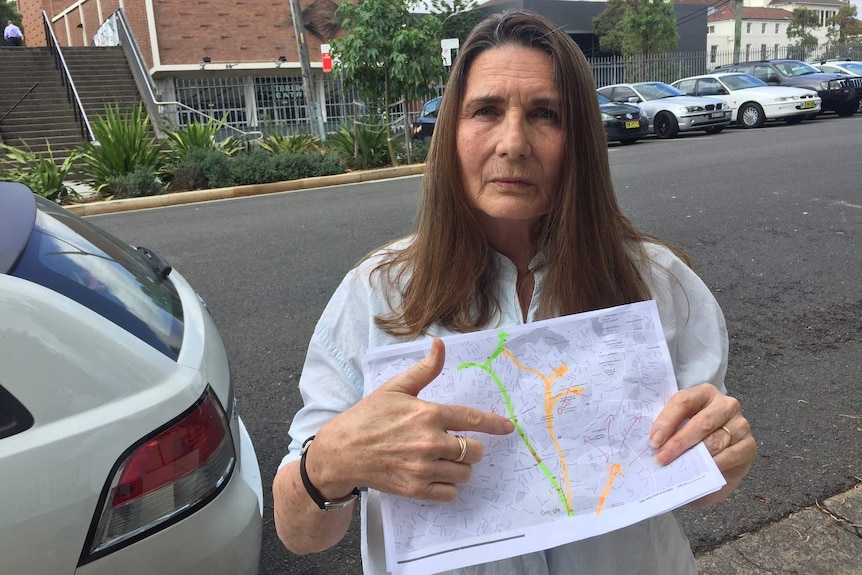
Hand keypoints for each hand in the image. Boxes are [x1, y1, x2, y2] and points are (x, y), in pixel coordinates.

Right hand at [307, 338, 514, 502]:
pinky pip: (450, 493)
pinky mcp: (415, 489)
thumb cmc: (367, 417)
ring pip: (464, 472)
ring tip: (444, 460)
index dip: (494, 424)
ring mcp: (422, 468)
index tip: (508, 428)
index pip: (472, 419)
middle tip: (456, 444)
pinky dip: (448, 486)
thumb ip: (424, 370)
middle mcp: (429, 441)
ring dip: (460, 467)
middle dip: (470, 447)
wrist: (341, 452)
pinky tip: (437, 476)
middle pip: (473, 450)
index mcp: (427, 413)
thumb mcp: (395, 388)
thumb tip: (441, 345)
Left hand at [649, 383, 755, 504]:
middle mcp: (725, 405)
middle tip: (661, 458)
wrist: (715, 460)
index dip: (666, 422)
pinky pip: (731, 455)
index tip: (653, 441)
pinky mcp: (749, 445)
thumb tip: (652, 441)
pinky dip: (714, 465)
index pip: (683, 402)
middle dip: (678, 442)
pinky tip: (700, 472)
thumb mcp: (678, 427)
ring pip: (715, 441)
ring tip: (677, 468)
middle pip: (701, 422)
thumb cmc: (691, 438)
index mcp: (704, 393)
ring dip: (694, 456)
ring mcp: (740, 424)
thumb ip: (668, 428)